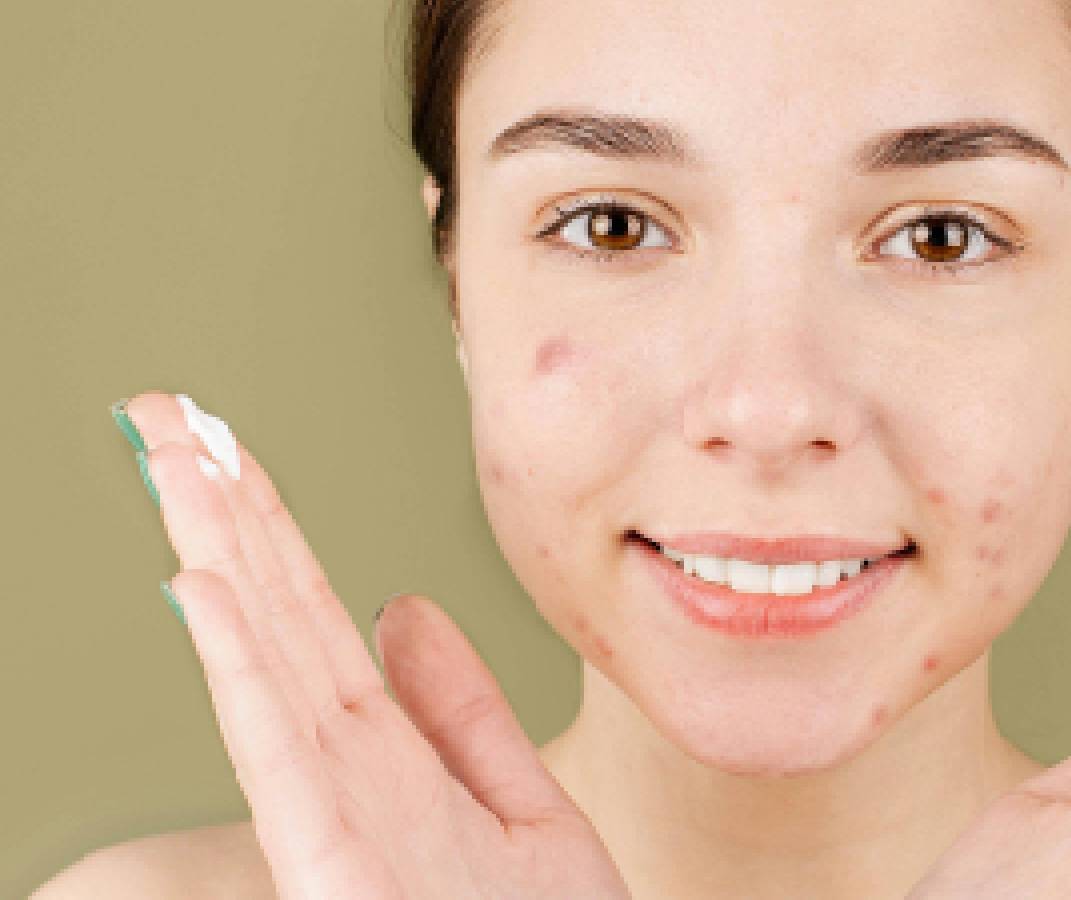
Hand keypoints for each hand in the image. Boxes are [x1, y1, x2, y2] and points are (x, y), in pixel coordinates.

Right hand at [117, 391, 629, 898]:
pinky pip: (283, 755)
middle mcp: (347, 774)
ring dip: (215, 559)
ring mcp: (335, 817)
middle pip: (275, 619)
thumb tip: (404, 607)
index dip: (271, 530)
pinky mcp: (337, 864)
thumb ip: (461, 713)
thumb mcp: (522, 811)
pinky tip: (202, 593)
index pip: (315, 618)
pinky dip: (239, 671)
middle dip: (221, 514)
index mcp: (386, 755)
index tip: (228, 449)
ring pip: (263, 662)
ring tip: (172, 463)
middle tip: (166, 414)